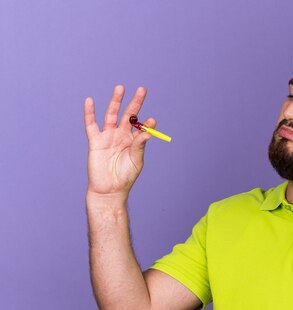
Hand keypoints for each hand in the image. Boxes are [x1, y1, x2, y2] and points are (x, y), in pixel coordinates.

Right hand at [84, 85, 156, 199]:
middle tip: (142, 89)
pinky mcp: (95, 140)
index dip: (147, 122)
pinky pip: (91, 124)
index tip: (152, 120)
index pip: (141, 126)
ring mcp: (108, 136)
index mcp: (133, 141)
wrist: (109, 189)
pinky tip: (90, 101)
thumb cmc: (125, 177)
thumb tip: (148, 130)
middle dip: (135, 102)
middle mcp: (121, 135)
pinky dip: (89, 112)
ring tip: (121, 87)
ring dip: (116, 101)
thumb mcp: (136, 160)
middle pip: (128, 115)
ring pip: (111, 114)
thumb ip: (140, 144)